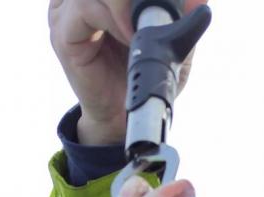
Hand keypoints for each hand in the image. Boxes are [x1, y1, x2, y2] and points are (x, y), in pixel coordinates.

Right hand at [48, 0, 209, 144]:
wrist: (122, 117)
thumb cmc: (140, 77)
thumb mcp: (170, 46)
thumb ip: (180, 19)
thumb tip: (200, 1)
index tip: (173, 0)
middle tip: (151, 15)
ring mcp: (65, 12)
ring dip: (125, 6)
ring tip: (139, 32)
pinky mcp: (63, 33)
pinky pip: (87, 8)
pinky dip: (114, 19)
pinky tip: (130, 37)